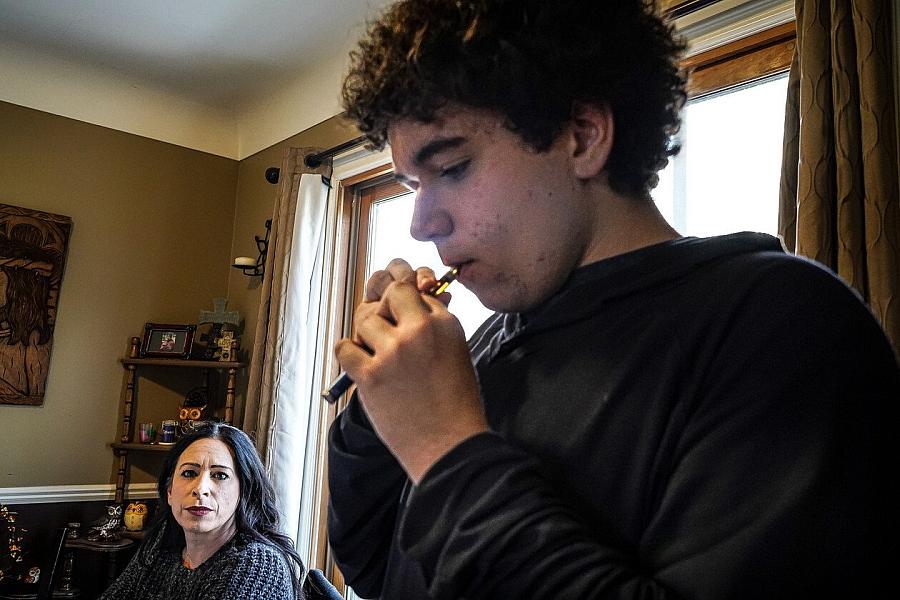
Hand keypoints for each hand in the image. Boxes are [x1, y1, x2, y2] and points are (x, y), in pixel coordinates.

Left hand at [335, 259, 487, 482]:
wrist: (450, 447)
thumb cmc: (456, 406)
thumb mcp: (457, 354)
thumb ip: (434, 329)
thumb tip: (410, 311)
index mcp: (445, 324)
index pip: (415, 293)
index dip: (405, 307)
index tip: (402, 321)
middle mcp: (420, 331)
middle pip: (391, 295)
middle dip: (385, 310)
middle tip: (387, 333)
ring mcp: (394, 352)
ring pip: (365, 320)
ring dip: (367, 336)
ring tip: (378, 357)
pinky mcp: (371, 375)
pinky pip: (344, 348)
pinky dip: (348, 355)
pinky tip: (361, 365)